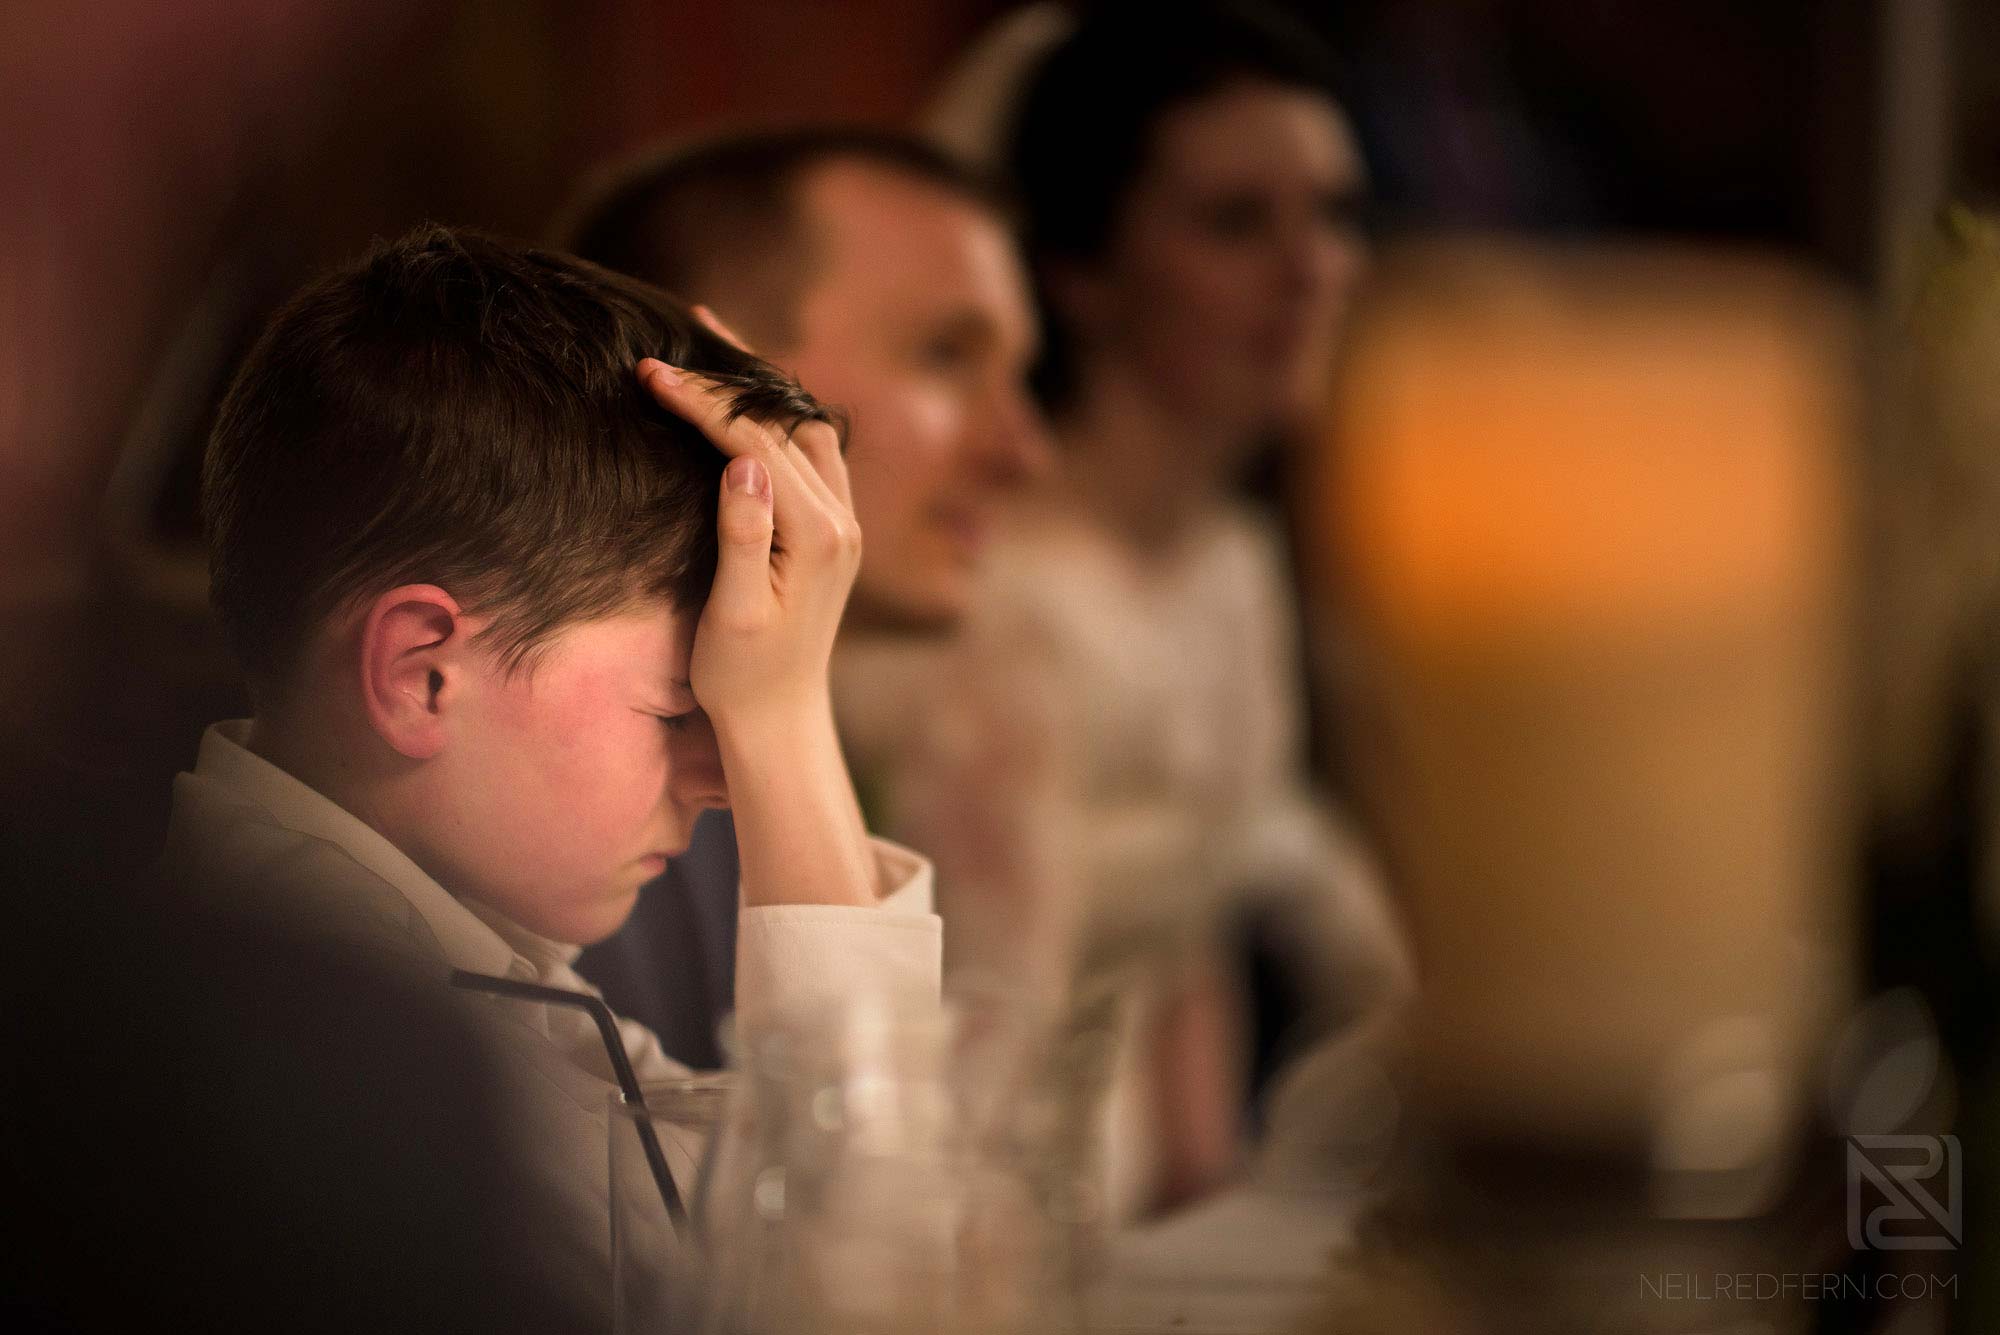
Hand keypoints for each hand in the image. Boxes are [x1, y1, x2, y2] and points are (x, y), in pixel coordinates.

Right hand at [636, 356, 875, 908]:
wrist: (780, 721)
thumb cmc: (743, 676)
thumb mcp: (732, 612)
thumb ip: (743, 534)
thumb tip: (744, 463)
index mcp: (819, 534)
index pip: (755, 442)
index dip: (703, 403)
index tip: (650, 371)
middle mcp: (843, 519)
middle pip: (787, 420)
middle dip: (732, 375)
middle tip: (685, 324)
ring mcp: (844, 523)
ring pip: (806, 428)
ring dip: (763, 387)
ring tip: (715, 343)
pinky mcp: (832, 531)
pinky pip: (810, 452)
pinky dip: (777, 418)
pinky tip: (746, 404)